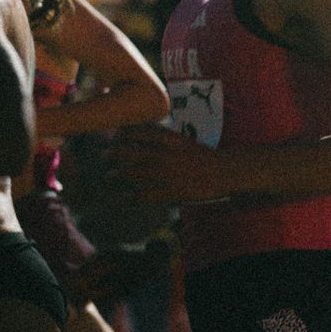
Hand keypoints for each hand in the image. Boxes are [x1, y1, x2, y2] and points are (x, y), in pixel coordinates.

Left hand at [109, 124, 230, 203]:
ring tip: (110, 176)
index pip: (136, 133)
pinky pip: (142, 195)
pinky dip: (130, 197)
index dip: (121, 136)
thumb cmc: (205, 156)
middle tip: (105, 156)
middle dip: (112, 154)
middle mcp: (163, 154)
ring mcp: (164, 173)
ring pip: (130, 173)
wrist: (224, 171)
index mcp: (168, 140)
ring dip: (116, 175)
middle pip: (128, 152)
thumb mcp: (184, 141)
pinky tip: (123, 198)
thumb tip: (143, 135)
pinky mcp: (168, 191)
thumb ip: (163, 138)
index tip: (115, 138)